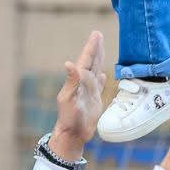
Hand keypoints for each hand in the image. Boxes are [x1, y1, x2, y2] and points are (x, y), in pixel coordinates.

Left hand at [50, 29, 106, 159]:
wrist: (72, 134)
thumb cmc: (68, 118)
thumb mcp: (68, 98)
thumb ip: (71, 81)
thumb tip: (69, 63)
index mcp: (77, 80)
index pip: (86, 60)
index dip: (91, 47)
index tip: (96, 34)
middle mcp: (83, 84)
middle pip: (91, 62)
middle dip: (95, 49)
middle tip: (97, 35)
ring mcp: (89, 92)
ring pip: (95, 71)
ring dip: (99, 60)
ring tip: (101, 49)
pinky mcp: (94, 101)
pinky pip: (98, 86)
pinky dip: (100, 79)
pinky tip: (102, 75)